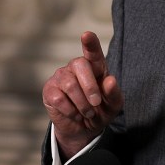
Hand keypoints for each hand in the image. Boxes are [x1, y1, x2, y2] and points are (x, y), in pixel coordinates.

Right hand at [43, 31, 123, 158]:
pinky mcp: (49, 90)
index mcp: (95, 66)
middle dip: (90, 87)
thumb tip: (111, 80)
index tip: (86, 35)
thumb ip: (114, 94)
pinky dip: (71, 111)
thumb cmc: (100, 111)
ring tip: (88, 113)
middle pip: (80, 65)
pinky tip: (75, 114)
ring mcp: (61, 77)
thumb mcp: (113, 106)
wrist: (83, 129)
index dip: (90, 42)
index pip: (92, 51)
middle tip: (96, 103)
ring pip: (70, 84)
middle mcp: (76, 67)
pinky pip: (59, 98)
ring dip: (82, 104)